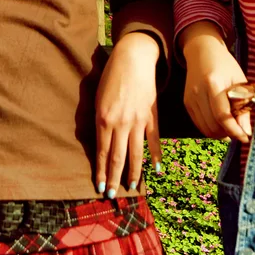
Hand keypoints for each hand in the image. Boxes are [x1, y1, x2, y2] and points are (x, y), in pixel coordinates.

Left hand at [94, 32, 161, 196]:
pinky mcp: (151, 117)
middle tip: (112, 195)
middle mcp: (120, 124)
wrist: (134, 59)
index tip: (100, 187)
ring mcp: (138, 121)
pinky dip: (155, 156)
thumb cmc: (111, 76)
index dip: (102, 172)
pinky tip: (156, 170)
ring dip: (133, 173)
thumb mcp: (98, 98)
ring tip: (131, 188)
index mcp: (103, 119)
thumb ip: (99, 121)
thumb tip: (100, 142)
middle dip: (114, 178)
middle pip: (118, 158)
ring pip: (136, 154)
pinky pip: (153, 141)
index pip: (102, 153)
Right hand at [181, 25, 251, 141]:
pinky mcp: (186, 103)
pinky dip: (210, 129)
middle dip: (228, 134)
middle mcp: (198, 92)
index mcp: (213, 83)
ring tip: (230, 128)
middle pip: (212, 125)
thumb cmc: (225, 65)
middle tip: (239, 132)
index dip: (234, 130)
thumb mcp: (239, 81)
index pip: (222, 115)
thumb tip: (246, 132)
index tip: (245, 138)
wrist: (202, 52)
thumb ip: (243, 107)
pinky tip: (220, 124)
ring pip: (205, 128)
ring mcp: (190, 99)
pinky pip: (198, 124)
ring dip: (219, 134)